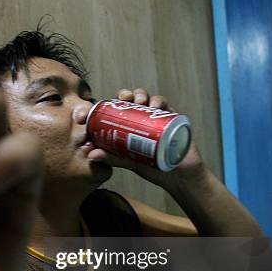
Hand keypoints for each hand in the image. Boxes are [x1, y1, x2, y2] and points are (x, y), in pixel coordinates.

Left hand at [87, 88, 206, 191]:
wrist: (180, 176)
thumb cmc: (153, 168)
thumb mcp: (130, 162)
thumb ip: (112, 158)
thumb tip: (91, 155)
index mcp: (128, 127)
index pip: (115, 110)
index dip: (107, 104)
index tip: (101, 104)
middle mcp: (140, 119)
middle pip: (130, 100)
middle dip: (126, 95)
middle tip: (124, 99)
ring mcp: (155, 117)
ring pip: (146, 98)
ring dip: (141, 94)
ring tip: (140, 101)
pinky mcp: (170, 117)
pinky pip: (164, 103)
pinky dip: (159, 101)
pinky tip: (155, 106)